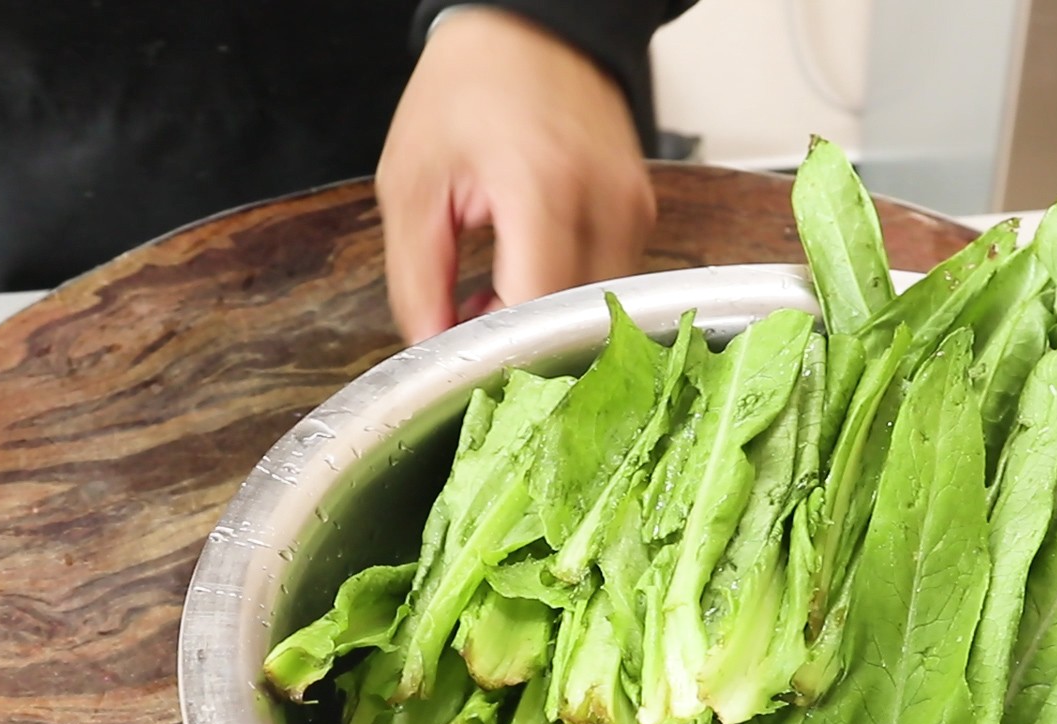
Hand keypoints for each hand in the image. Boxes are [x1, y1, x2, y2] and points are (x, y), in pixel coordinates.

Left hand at [378, 7, 656, 343]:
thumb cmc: (469, 88)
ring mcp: (632, 208)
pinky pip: (609, 280)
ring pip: (594, 310)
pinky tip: (527, 272)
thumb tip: (429, 346)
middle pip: (572, 321)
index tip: (465, 358)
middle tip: (471, 327)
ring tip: (495, 295)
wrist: (532, 28)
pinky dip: (567, 292)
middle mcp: (603, 201)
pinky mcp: (642, 211)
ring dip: (545, 319)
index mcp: (542, 188)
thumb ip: (416, 276)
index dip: (500, 351)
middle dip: (520, 340)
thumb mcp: (414, 181)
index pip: (537, 312)